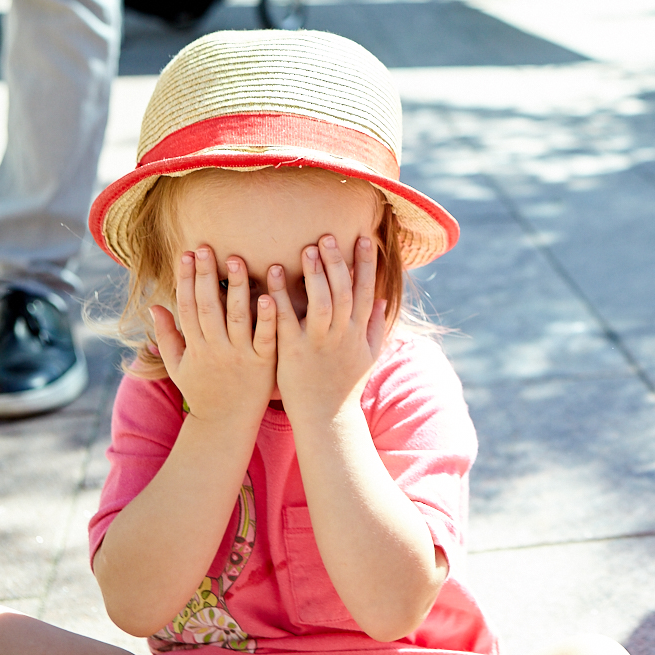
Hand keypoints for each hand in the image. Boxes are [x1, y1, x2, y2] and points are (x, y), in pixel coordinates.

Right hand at [151, 246, 276, 423]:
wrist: (226, 424)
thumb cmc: (202, 391)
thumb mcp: (178, 366)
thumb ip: (166, 335)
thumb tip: (154, 305)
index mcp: (194, 346)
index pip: (187, 306)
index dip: (186, 279)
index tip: (187, 254)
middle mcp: (215, 348)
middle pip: (208, 306)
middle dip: (206, 275)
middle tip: (208, 247)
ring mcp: (239, 355)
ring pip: (237, 316)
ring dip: (237, 287)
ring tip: (237, 259)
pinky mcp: (263, 363)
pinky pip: (265, 337)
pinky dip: (267, 317)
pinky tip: (270, 296)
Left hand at [269, 235, 388, 420]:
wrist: (326, 418)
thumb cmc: (345, 386)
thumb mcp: (368, 355)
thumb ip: (374, 325)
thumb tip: (381, 298)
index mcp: (357, 331)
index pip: (366, 290)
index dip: (366, 264)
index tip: (364, 239)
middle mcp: (341, 334)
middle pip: (342, 290)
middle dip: (337, 261)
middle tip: (327, 236)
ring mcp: (318, 342)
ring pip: (320, 301)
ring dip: (314, 274)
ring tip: (306, 248)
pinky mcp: (293, 351)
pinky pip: (286, 319)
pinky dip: (280, 297)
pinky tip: (273, 276)